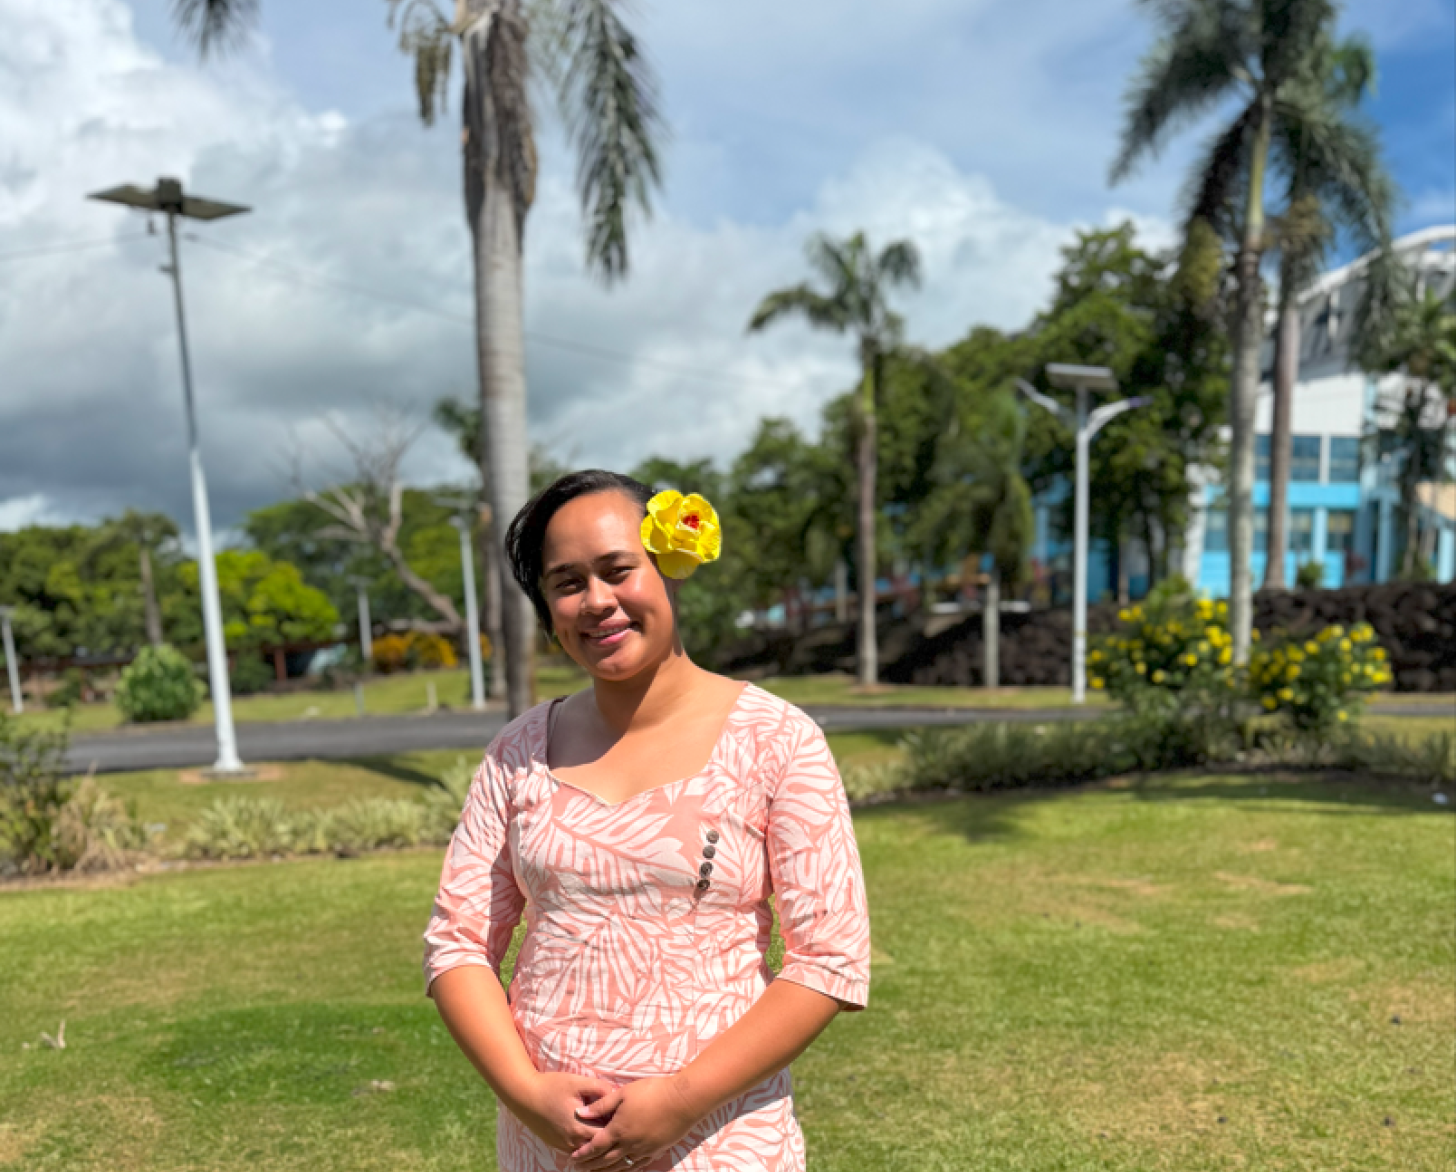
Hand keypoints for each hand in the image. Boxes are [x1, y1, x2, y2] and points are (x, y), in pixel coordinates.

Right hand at [511, 1071, 618, 1154]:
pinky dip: (587, 1146)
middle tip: (620, 1124)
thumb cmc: (550, 1086)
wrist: (523, 1096)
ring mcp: (564, 1147)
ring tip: (610, 1132)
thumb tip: (617, 1093)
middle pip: (600, 1147)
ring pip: (589, 1153)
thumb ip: (599, 1087)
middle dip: (611, 1137)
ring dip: (599, 1144)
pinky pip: (578, 1152)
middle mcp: (573, 1143)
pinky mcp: (558, 1146)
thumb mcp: (577, 1082)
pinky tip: (593, 1136)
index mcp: (580, 1128)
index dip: (619, 1126)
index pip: (608, 1136)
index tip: (624, 1116)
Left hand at [568, 1075, 699, 1170]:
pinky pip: (637, 1165)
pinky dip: (626, 1169)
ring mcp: (643, 1150)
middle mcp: (629, 1144)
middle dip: (591, 1165)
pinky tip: (623, 1168)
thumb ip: (601, 1105)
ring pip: (621, 1166)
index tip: (573, 1158)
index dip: (584, 1153)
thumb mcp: (623, 1094)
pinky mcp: (656, 1151)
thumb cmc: (652, 1092)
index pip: (596, 1146)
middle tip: (580, 1168)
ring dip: (606, 1171)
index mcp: (619, 1130)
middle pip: (606, 1160)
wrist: (682, 1101)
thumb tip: (580, 1112)